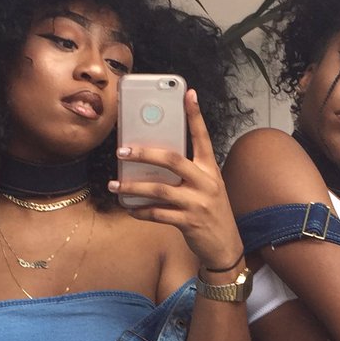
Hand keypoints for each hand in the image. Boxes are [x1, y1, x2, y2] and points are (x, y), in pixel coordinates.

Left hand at [109, 88, 244, 271]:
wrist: (225, 247)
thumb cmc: (211, 213)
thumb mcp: (207, 188)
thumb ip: (188, 173)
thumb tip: (154, 160)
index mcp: (211, 170)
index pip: (203, 137)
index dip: (195, 115)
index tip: (187, 93)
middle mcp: (206, 183)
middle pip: (173, 160)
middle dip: (144, 153)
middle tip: (122, 151)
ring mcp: (198, 203)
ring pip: (159, 189)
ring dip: (133, 188)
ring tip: (115, 186)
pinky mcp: (189, 223)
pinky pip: (158, 214)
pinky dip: (141, 211)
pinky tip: (130, 209)